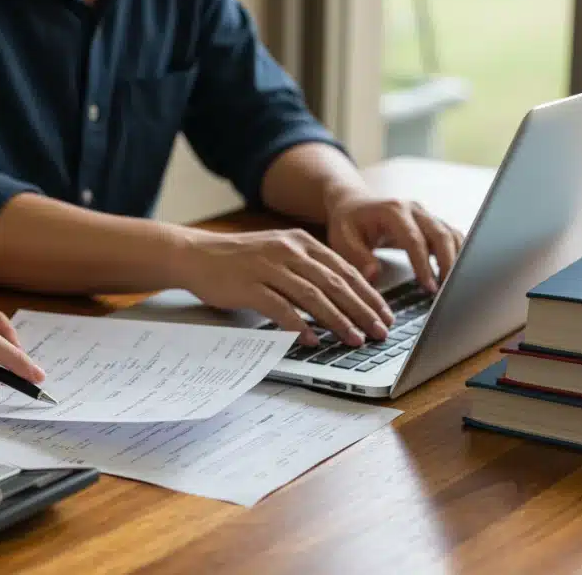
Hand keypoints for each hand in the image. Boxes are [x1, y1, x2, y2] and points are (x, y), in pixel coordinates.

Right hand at [172, 229, 394, 345]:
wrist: (196, 254)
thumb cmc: (239, 259)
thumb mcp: (279, 253)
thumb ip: (307, 269)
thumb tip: (341, 296)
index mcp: (301, 242)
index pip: (345, 270)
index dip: (369, 294)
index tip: (385, 314)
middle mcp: (289, 251)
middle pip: (335, 284)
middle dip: (362, 310)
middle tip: (379, 331)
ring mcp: (269, 267)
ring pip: (313, 296)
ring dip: (338, 320)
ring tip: (354, 339)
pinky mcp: (249, 286)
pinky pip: (280, 308)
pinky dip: (299, 325)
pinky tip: (312, 339)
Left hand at [323, 192, 464, 292]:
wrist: (353, 204)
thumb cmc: (347, 223)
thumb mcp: (342, 239)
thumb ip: (356, 256)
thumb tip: (373, 274)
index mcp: (392, 211)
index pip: (414, 239)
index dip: (423, 264)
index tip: (429, 286)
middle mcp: (413, 209)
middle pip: (440, 233)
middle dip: (448, 262)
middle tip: (449, 290)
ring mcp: (425, 214)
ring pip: (451, 234)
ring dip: (457, 259)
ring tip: (455, 286)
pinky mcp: (431, 223)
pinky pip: (452, 237)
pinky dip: (458, 254)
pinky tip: (456, 274)